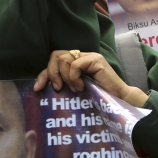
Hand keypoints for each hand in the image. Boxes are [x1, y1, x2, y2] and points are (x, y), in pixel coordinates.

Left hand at [34, 50, 148, 107]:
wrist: (119, 101)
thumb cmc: (98, 99)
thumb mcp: (75, 91)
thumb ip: (63, 84)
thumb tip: (41, 87)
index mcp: (76, 63)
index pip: (54, 60)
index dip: (44, 73)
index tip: (38, 88)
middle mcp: (82, 56)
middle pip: (56, 55)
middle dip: (51, 73)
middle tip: (58, 88)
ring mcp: (89, 57)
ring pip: (64, 59)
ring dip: (65, 77)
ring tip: (76, 89)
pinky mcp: (96, 60)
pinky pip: (75, 65)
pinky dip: (74, 78)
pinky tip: (81, 87)